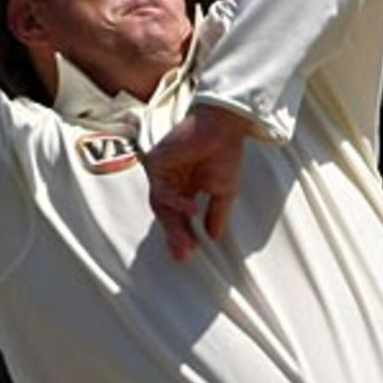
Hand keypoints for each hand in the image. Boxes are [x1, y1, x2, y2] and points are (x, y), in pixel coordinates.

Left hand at [144, 106, 252, 261]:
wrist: (222, 128)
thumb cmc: (225, 153)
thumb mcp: (224, 192)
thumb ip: (216, 214)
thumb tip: (214, 238)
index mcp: (186, 187)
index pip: (178, 217)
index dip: (182, 235)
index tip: (188, 253)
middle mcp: (172, 181)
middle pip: (167, 214)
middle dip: (175, 235)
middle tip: (182, 254)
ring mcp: (162, 172)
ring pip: (161, 206)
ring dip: (173, 225)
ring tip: (186, 241)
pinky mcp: (156, 163)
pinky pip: (161, 190)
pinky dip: (176, 202)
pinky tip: (191, 209)